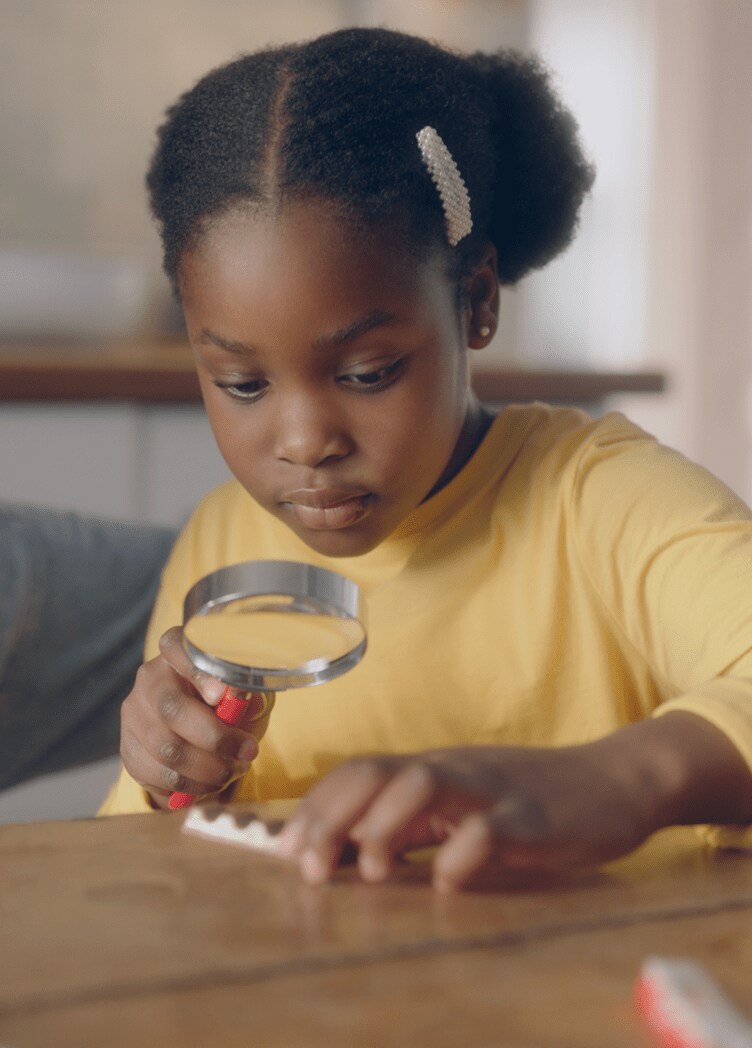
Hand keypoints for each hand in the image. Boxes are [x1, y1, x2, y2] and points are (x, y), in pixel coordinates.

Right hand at [120, 626, 274, 808]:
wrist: (194, 739)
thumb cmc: (223, 708)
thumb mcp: (240, 694)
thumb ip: (243, 693)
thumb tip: (244, 697)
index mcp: (175, 655)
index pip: (175, 646)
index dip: (197, 670)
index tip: (220, 694)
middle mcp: (148, 680)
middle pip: (172, 708)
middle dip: (216, 737)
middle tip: (245, 752)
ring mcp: (134, 715)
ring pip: (168, 749)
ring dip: (208, 767)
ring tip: (231, 770)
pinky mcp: (129, 750)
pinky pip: (161, 774)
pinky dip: (192, 785)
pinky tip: (210, 781)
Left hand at [277, 741, 655, 891]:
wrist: (615, 779)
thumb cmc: (533, 800)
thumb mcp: (466, 806)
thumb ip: (417, 823)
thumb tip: (350, 852)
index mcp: (433, 769)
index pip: (358, 772)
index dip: (314, 808)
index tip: (284, 851)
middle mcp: (452, 770)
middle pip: (375, 771)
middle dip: (330, 817)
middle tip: (307, 868)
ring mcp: (491, 789)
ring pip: (422, 783)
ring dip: (383, 825)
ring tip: (370, 871)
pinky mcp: (532, 816)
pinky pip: (488, 829)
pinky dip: (459, 856)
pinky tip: (445, 882)